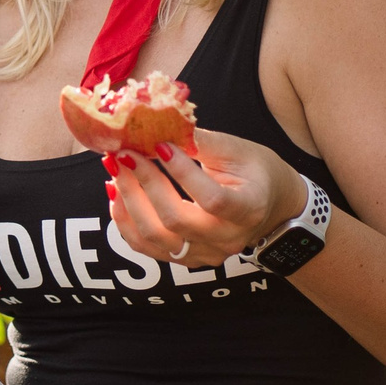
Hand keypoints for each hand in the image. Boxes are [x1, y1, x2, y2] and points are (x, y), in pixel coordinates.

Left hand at [102, 127, 304, 270]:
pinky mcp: (185, 259)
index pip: (212, 199)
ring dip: (128, 201)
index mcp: (248, 209)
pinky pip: (145, 247)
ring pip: (154, 238)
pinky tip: (117, 193)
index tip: (160, 145)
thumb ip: (200, 140)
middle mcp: (226, 238)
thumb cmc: (255, 172)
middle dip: (144, 183)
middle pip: (175, 221)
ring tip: (116, 170)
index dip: (182, 173)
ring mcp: (204, 254)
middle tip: (124, 154)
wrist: (269, 207)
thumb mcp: (237, 149)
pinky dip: (125, 220)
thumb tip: (159, 124)